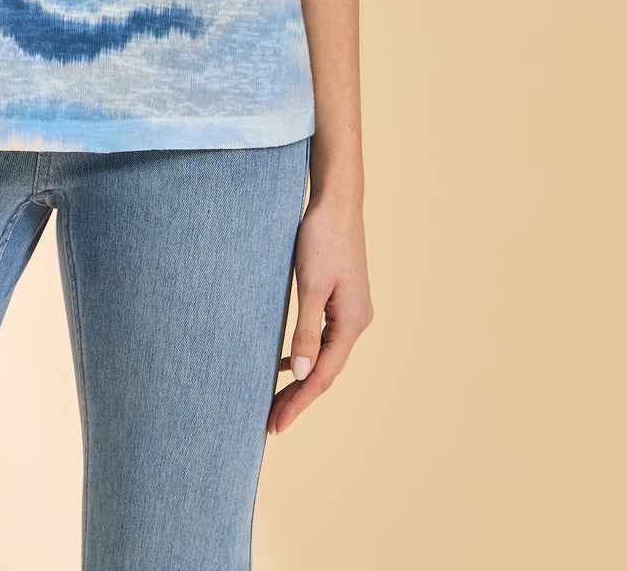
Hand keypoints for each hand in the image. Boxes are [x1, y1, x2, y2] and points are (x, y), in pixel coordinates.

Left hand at [267, 188, 372, 433]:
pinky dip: (305, 355)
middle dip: (298, 398)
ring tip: (276, 401)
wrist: (337, 202)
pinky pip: (323, 339)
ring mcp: (351, 311)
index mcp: (352, 323)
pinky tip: (287, 362)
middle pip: (325, 372)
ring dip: (301, 379)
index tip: (276, 425)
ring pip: (324, 357)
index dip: (299, 402)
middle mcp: (356, 322)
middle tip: (270, 423)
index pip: (322, 376)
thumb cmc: (322, 238)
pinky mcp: (341, 299)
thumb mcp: (311, 285)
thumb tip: (302, 373)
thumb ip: (306, 330)